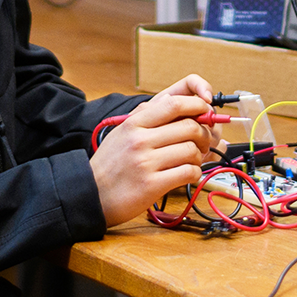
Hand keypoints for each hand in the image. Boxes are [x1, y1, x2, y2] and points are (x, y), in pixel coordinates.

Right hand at [90, 78, 214, 227]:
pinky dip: (194, 173)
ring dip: (198, 157)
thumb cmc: (110, 164)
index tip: (205, 110)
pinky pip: (188, 172)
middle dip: (203, 135)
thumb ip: (148, 118)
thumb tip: (176, 102)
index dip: (197, 105)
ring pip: (192, 151)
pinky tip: (186, 174)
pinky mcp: (152, 185)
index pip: (174, 104)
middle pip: (189, 127)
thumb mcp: (122, 133)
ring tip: (190, 162)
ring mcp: (146, 163)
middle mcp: (140, 140)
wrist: (90, 194)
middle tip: (202, 143)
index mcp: (134, 124)